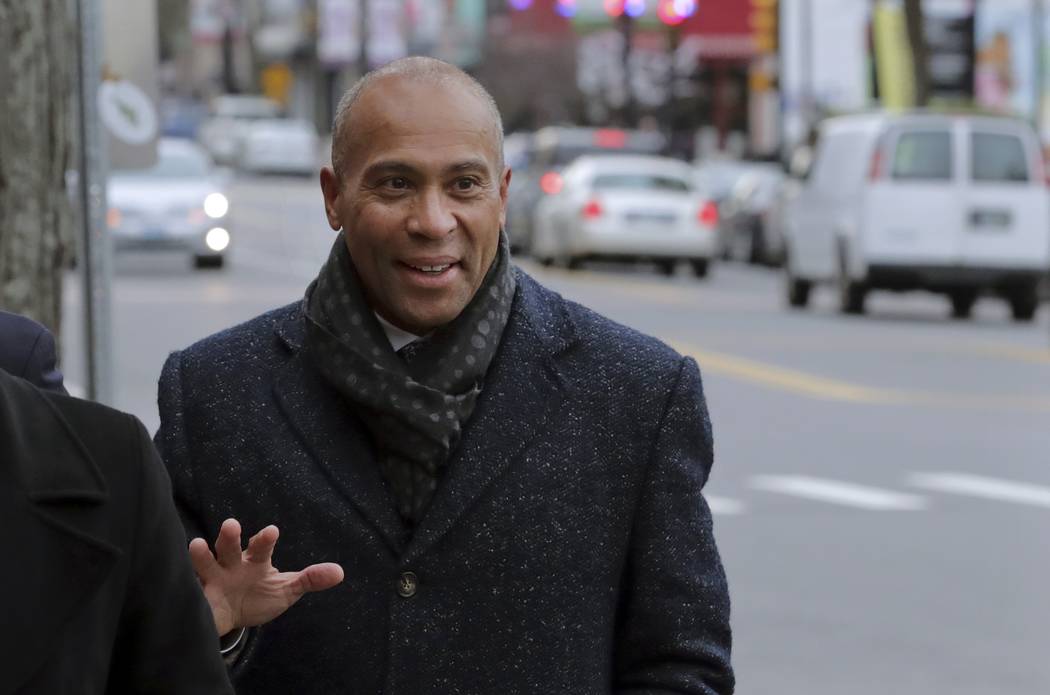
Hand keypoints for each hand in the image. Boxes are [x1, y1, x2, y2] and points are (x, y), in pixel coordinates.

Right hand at [189, 518, 344, 636]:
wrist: (233, 617)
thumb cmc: (260, 596)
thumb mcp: (286, 589)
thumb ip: (309, 580)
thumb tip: (340, 572)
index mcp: (255, 560)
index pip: (261, 547)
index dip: (265, 539)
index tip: (273, 531)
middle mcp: (232, 564)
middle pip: (229, 546)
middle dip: (229, 536)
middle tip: (231, 525)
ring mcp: (213, 579)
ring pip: (205, 562)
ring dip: (202, 555)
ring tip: (196, 545)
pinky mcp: (199, 597)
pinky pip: (192, 591)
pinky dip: (190, 589)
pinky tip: (186, 587)